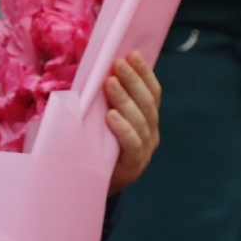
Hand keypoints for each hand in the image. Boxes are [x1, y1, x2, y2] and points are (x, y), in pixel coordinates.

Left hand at [106, 53, 161, 193]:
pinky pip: (131, 144)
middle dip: (133, 81)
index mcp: (146, 121)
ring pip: (140, 121)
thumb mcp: (99, 123)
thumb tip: (96, 73)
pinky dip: (122, 128)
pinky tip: (111, 115)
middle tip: (118, 63)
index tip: (132, 54)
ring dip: (125, 99)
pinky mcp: (133, 166)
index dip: (144, 74)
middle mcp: (150, 134)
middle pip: (147, 103)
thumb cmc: (93, 148)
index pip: (151, 93)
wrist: (88, 187)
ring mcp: (144, 151)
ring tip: (110, 83)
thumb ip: (103, 103)